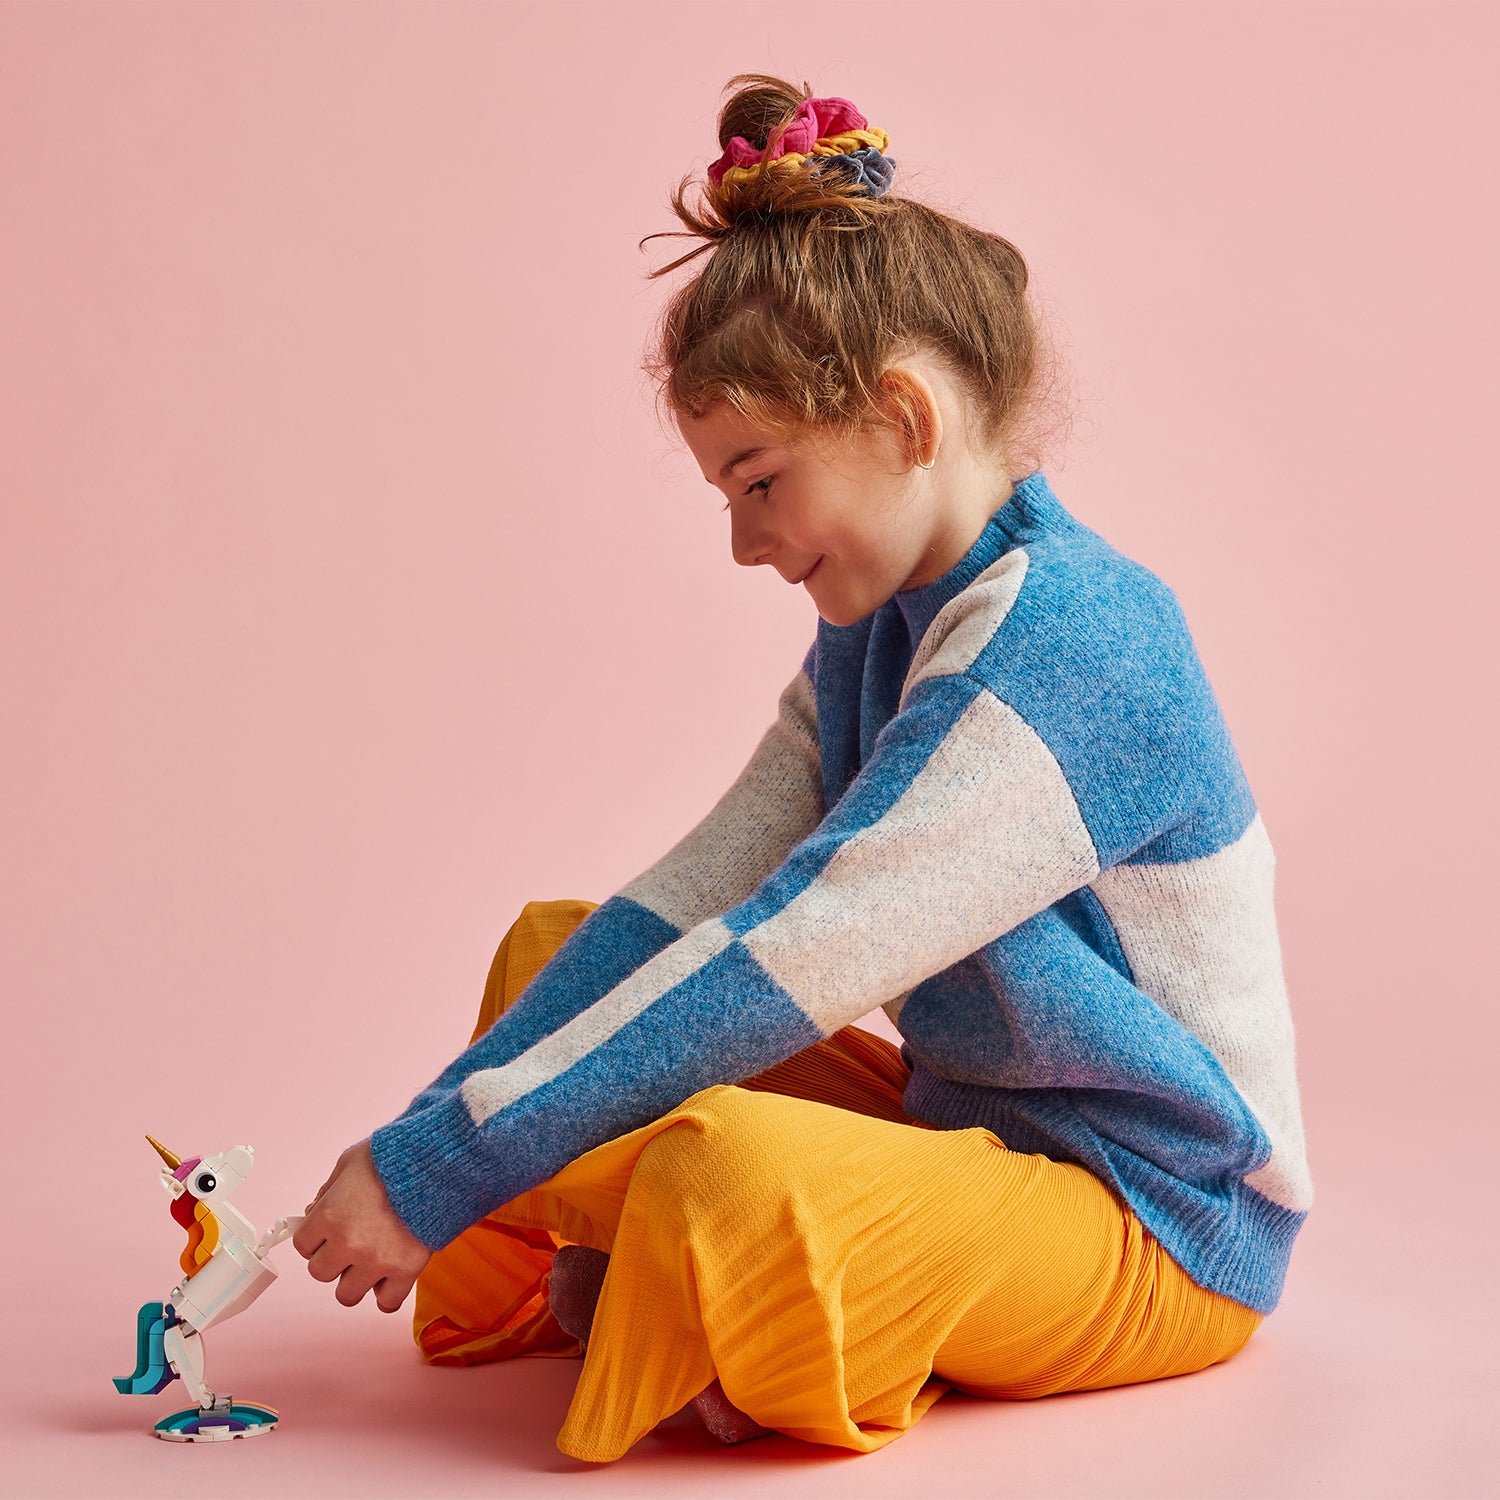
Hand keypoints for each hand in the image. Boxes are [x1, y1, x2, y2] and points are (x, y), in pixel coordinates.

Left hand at [293, 1139, 430, 1312]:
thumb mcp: (351, 1162)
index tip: (329, 1230)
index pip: (303, 1244)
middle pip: (321, 1273)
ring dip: (356, 1280)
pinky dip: (387, 1295)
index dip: (315, 1236)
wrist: (439, 1161)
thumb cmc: (394, 1156)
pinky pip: (387, 1303)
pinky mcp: (406, 1269)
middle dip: (333, 1259)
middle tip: (351, 1244)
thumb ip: (328, 1189)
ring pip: (347, 1294)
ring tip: (371, 1262)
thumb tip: (313, 1212)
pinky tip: (390, 1278)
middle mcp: (348, 1243)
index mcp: (329, 1214)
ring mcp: (377, 1260)